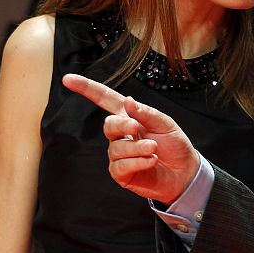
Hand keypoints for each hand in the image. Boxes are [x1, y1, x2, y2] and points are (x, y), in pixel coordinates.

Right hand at [62, 73, 200, 203]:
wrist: (185, 172)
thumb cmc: (175, 145)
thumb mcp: (166, 124)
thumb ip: (146, 113)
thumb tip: (128, 100)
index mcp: (130, 117)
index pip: (105, 99)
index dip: (87, 88)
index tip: (68, 79)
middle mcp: (121, 135)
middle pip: (108, 125)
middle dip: (123, 126)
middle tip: (138, 128)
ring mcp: (119, 154)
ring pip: (116, 148)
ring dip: (138, 148)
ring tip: (154, 149)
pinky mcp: (121, 173)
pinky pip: (120, 166)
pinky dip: (138, 162)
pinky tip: (151, 161)